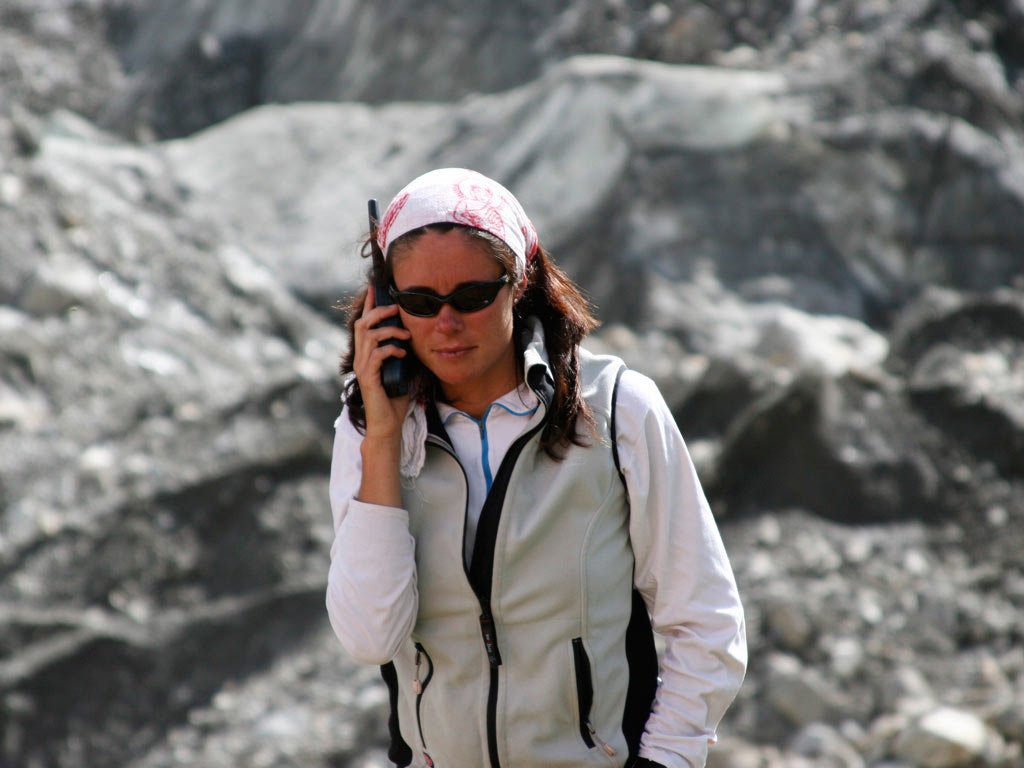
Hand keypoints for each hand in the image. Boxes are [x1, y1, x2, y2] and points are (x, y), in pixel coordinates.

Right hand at [352, 287, 411, 440]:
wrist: (388, 424)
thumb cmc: (395, 398)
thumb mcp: (402, 368)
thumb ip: (403, 351)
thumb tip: (415, 334)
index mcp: (367, 353)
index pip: (365, 322)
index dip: (370, 304)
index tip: (378, 287)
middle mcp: (361, 357)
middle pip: (362, 323)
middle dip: (380, 311)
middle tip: (397, 309)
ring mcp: (363, 367)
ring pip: (369, 336)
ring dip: (389, 330)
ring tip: (405, 335)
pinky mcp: (369, 378)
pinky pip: (376, 355)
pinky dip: (391, 349)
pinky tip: (402, 353)